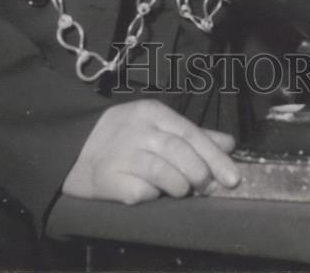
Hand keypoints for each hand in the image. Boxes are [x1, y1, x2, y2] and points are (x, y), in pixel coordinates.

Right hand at [61, 100, 239, 204]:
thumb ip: (194, 135)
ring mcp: (122, 153)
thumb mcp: (158, 126)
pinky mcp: (109, 178)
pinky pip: (142, 193)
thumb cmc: (125, 137)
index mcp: (153, 112)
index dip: (215, 157)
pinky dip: (152, 196)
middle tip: (206, 188)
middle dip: (200, 174)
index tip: (233, 178)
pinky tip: (150, 193)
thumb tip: (229, 143)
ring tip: (180, 190)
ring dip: (179, 187)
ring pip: (164, 174)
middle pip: (180, 152)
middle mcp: (137, 129)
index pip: (191, 132)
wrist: (75, 149)